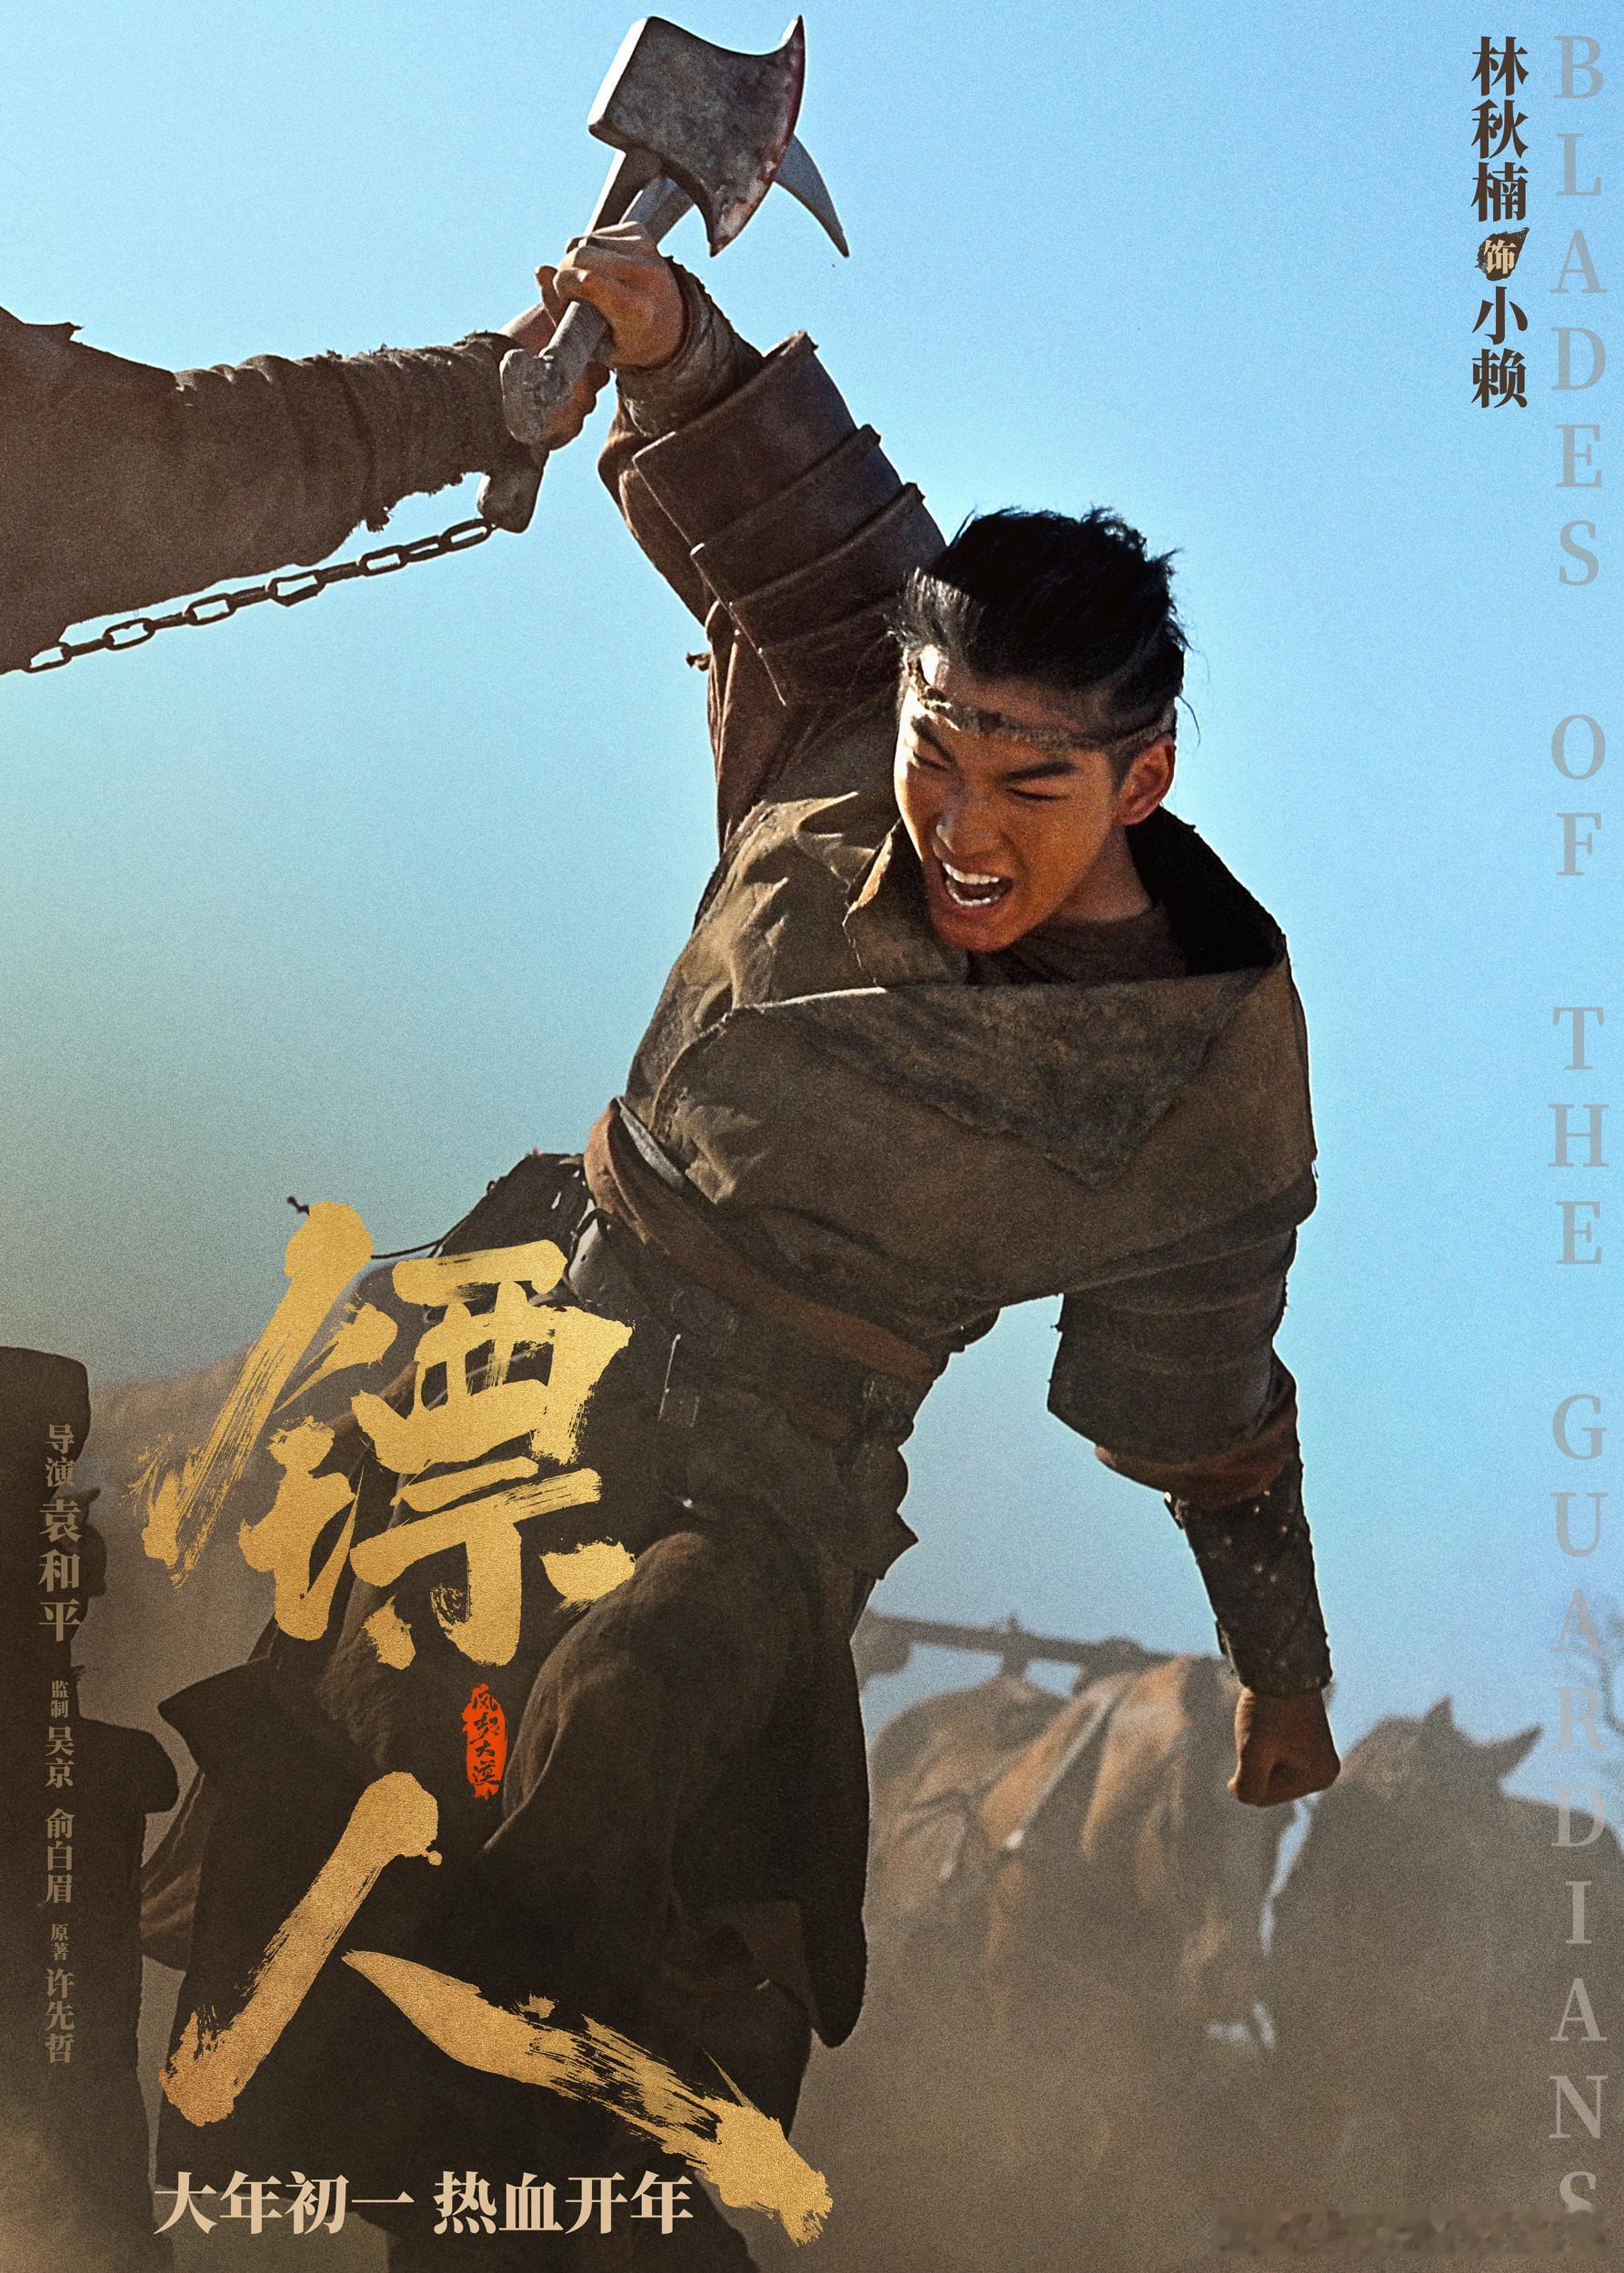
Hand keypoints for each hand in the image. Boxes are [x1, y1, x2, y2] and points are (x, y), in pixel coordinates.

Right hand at [498, 223, 685, 449]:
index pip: (588, 280)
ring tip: (589, 284)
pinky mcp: (641, 234)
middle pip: (581, 254)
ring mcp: (646, 251)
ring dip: (576, 260)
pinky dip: (589, 250)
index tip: (564, 299)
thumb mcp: (593, 344)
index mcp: (638, 310)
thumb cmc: (626, 341)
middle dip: (565, 270)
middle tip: (570, 293)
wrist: (670, 326)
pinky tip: (601, 270)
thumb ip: (561, 312)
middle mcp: (647, 276)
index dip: (565, 285)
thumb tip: (540, 270)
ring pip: (585, 241)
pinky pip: (596, 233)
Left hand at [1229, 1686, 1339, 1806]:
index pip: (1264, 1795)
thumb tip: (1239, 1794)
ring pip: (1267, 1767)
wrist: (1280, 1663)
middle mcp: (1324, 1769)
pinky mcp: (1306, 1738)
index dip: (1248, 1770)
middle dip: (1254, 1761)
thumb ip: (1248, 1785)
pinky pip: (1272, 1752)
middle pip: (1268, 1784)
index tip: (1259, 1737)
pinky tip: (1267, 1720)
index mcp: (1319, 1777)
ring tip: (1265, 1722)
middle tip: (1261, 1728)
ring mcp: (1316, 1753)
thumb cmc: (1269, 1708)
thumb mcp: (1253, 1751)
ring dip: (1256, 1749)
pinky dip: (1260, 1739)